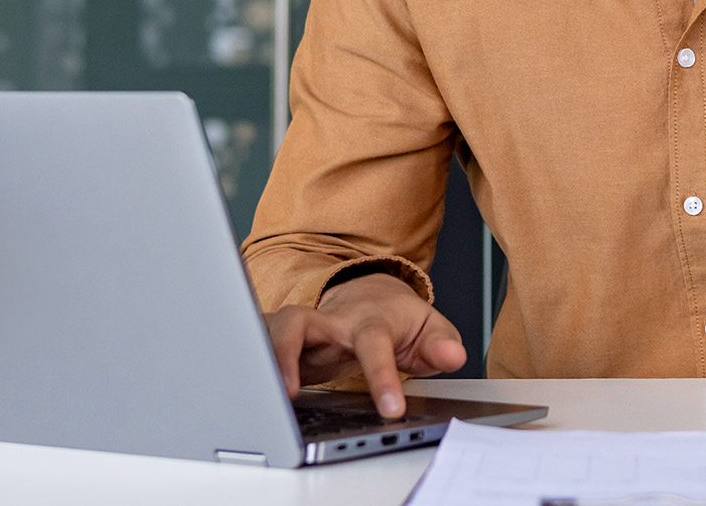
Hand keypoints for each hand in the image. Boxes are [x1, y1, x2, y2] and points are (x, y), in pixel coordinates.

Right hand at [262, 272, 466, 417]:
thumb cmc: (398, 318)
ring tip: (264, 397)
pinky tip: (251, 393)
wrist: (371, 294)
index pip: (373, 343)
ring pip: (269, 330)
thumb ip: (442, 344)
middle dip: (287, 352)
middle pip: (298, 322)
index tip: (392, 410)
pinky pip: (258, 347)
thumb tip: (454, 356)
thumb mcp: (429, 329)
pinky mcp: (284, 342)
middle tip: (289, 393)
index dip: (382, 375)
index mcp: (368, 319)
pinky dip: (251, 366)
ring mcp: (303, 330)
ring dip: (260, 359)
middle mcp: (330, 321)